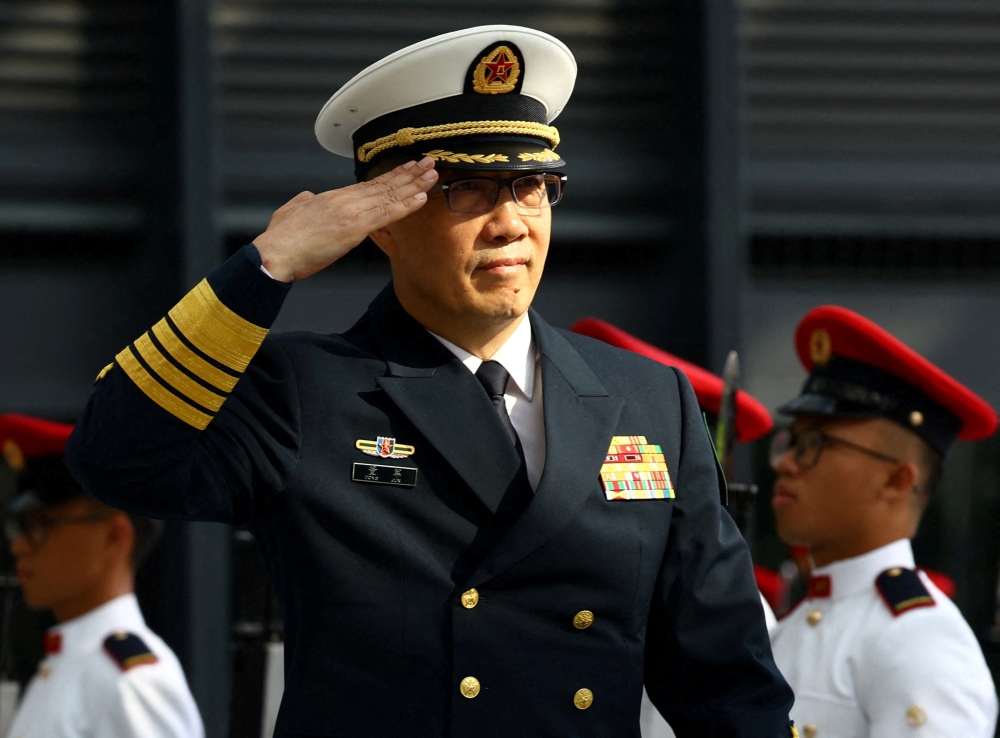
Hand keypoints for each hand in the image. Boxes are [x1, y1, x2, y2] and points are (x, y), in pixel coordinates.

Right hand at [253, 157, 437, 281]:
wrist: (275, 253)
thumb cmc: (281, 239)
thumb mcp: (292, 211)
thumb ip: (304, 202)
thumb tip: (309, 197)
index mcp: (333, 198)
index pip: (369, 185)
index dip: (391, 176)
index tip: (407, 168)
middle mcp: (345, 200)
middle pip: (383, 185)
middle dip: (409, 174)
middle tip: (429, 162)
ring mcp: (352, 212)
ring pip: (389, 195)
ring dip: (414, 185)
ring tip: (432, 174)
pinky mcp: (355, 228)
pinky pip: (387, 215)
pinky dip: (405, 206)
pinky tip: (420, 198)